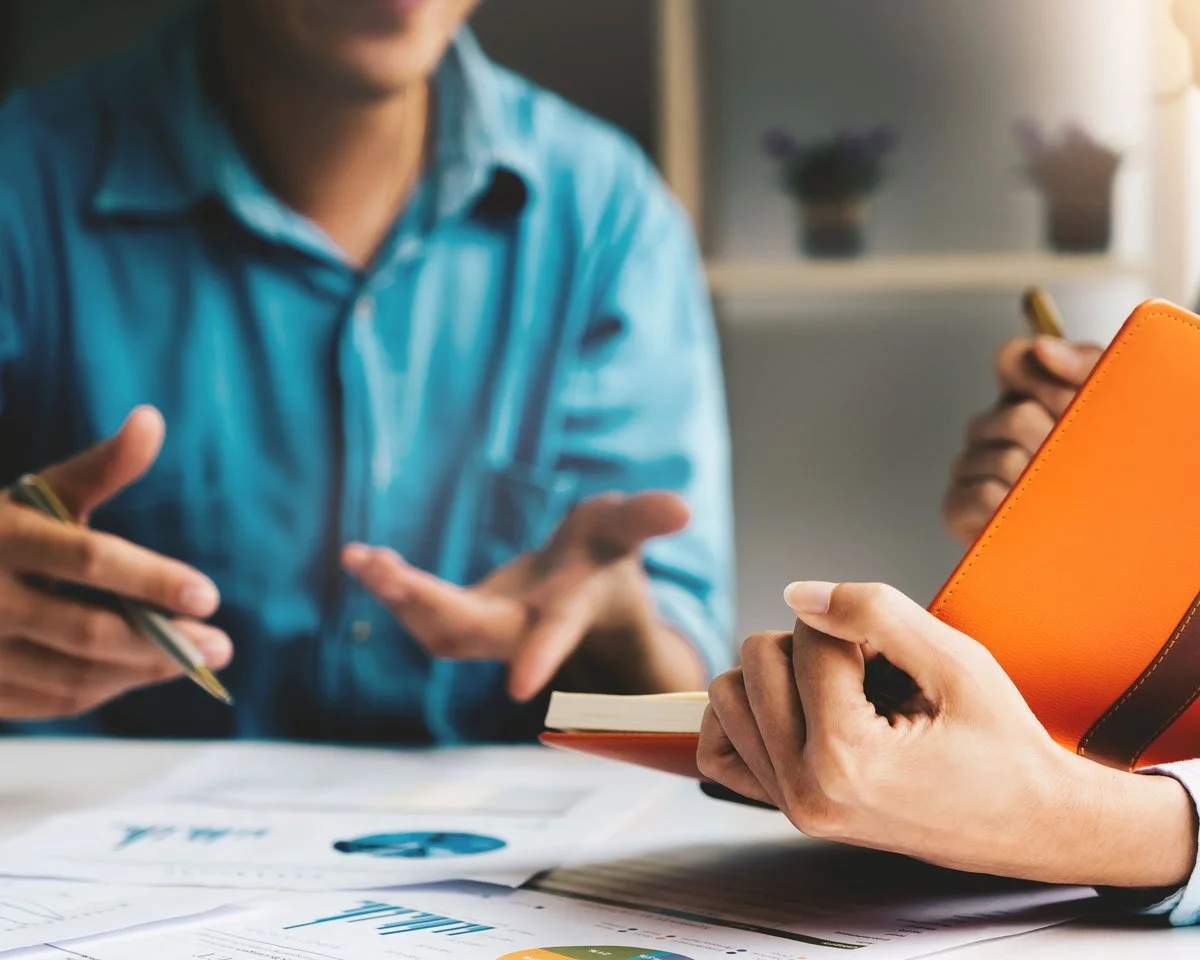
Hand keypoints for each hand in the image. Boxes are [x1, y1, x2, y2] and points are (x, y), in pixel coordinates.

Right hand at [0, 407, 231, 719]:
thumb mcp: (38, 494)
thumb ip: (101, 467)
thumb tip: (152, 419)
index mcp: (4, 536)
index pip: (89, 560)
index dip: (152, 580)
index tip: (210, 597)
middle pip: (87, 630)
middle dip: (162, 642)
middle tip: (221, 645)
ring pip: (73, 675)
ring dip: (143, 672)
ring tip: (197, 659)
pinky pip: (54, 701)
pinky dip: (108, 690)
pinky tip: (146, 673)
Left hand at [342, 491, 705, 701]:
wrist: (576, 597)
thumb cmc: (601, 558)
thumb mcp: (623, 528)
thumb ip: (646, 518)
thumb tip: (683, 509)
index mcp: (566, 611)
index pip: (556, 634)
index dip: (542, 656)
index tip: (518, 688)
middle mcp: (522, 629)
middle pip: (473, 630)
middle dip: (430, 605)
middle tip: (386, 571)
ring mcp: (487, 629)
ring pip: (438, 629)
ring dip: (399, 598)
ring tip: (362, 560)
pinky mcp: (461, 620)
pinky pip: (420, 612)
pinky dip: (391, 589)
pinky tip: (363, 561)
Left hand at [698, 581, 1198, 888]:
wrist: (1029, 822)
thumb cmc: (1001, 745)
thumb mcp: (956, 661)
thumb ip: (874, 611)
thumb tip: (795, 593)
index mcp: (845, 758)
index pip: (809, 638)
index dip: (860, 628)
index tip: (901, 662)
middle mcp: (805, 790)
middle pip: (757, 659)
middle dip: (815, 647)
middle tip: (873, 675)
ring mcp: (789, 807)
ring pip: (728, 694)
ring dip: (779, 676)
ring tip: (842, 695)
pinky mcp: (782, 810)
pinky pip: (719, 747)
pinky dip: (747, 714)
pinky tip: (796, 709)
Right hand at [944, 336, 1101, 544]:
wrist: (1109, 541)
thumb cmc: (1111, 471)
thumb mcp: (1113, 406)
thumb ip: (1084, 364)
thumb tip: (1043, 349)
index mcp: (1027, 396)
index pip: (1012, 359)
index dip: (1041, 377)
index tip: (1072, 401)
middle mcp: (993, 428)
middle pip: (1014, 415)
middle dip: (1056, 442)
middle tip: (1080, 464)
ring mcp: (971, 466)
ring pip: (1002, 459)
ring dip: (1039, 482)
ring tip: (1059, 497)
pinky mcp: (957, 506)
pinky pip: (981, 495)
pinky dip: (1010, 508)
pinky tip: (1028, 517)